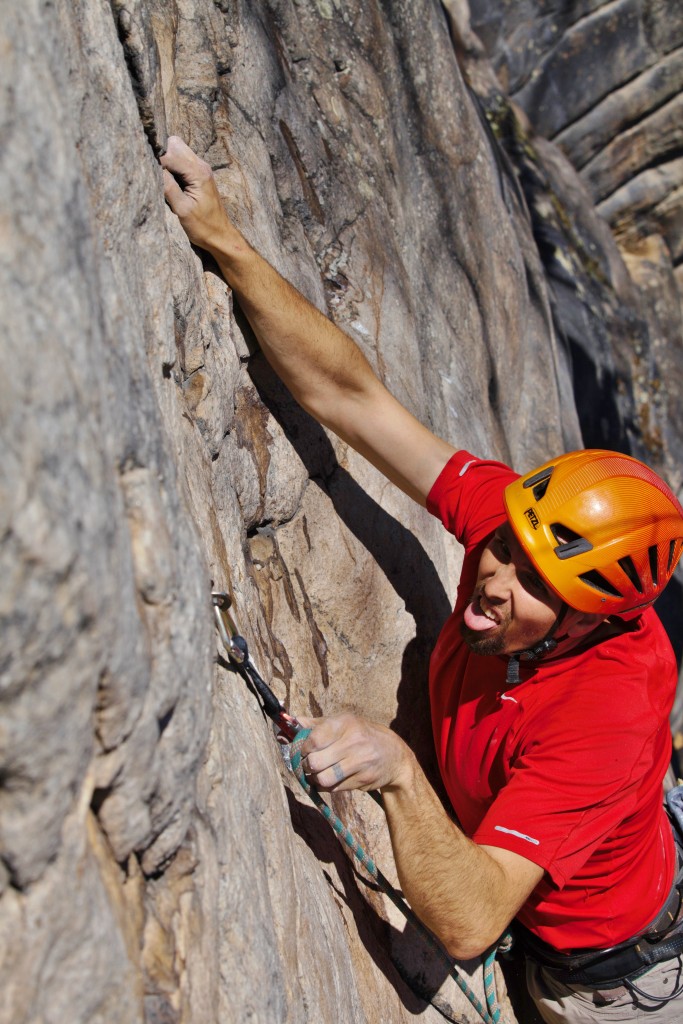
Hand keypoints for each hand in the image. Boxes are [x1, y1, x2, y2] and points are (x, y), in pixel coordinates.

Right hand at [160, 136, 234, 251]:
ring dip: (167, 159)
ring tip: (161, 177)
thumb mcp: (182, 209)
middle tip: (153, 171)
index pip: (170, 155)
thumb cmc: (203, 227)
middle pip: (174, 144)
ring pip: (178, 150)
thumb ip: (168, 186)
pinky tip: (169, 180)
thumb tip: (152, 167)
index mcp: (198, 173)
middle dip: (161, 154)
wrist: (220, 236)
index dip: (155, 160)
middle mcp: (201, 166)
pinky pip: (182, 160)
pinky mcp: (199, 175)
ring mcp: (201, 168)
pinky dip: (172, 166)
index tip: (144, 168)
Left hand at [297, 713, 414, 792]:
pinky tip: (332, 778)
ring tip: (318, 773)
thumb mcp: (341, 723)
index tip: (304, 750)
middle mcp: (354, 741)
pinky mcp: (363, 780)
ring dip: (316, 779)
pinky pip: (334, 789)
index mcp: (345, 723)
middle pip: (315, 762)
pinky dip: (328, 786)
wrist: (394, 755)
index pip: (314, 739)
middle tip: (311, 763)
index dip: (303, 748)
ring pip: (323, 779)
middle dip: (307, 766)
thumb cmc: (361, 735)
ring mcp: (360, 762)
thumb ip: (314, 724)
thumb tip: (287, 724)